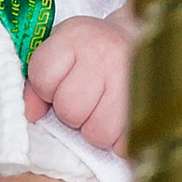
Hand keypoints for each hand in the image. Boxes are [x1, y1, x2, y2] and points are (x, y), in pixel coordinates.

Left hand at [25, 15, 135, 152]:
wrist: (146, 42)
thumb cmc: (94, 51)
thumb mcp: (62, 51)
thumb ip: (38, 81)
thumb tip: (30, 114)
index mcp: (75, 37)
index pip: (42, 77)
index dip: (46, 89)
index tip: (60, 83)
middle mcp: (103, 55)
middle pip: (69, 110)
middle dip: (72, 113)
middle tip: (85, 99)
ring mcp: (130, 80)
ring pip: (97, 133)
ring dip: (97, 129)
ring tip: (104, 109)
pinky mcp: (150, 107)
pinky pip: (124, 145)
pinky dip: (120, 141)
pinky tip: (122, 118)